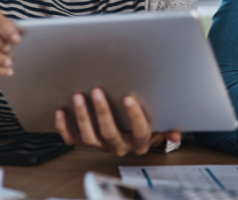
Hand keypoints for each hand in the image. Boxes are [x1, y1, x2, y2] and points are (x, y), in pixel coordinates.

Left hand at [55, 88, 180, 155]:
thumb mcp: (158, 122)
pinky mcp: (84, 141)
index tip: (129, 98)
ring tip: (79, 97)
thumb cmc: (142, 121)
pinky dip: (64, 127)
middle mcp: (119, 145)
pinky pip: (72, 139)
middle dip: (102, 112)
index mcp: (139, 141)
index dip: (135, 117)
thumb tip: (176, 132)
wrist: (128, 131)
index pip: (140, 132)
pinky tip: (61, 111)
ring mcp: (100, 144)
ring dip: (83, 117)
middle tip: (97, 91)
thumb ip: (167, 125)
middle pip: (110, 133)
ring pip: (89, 137)